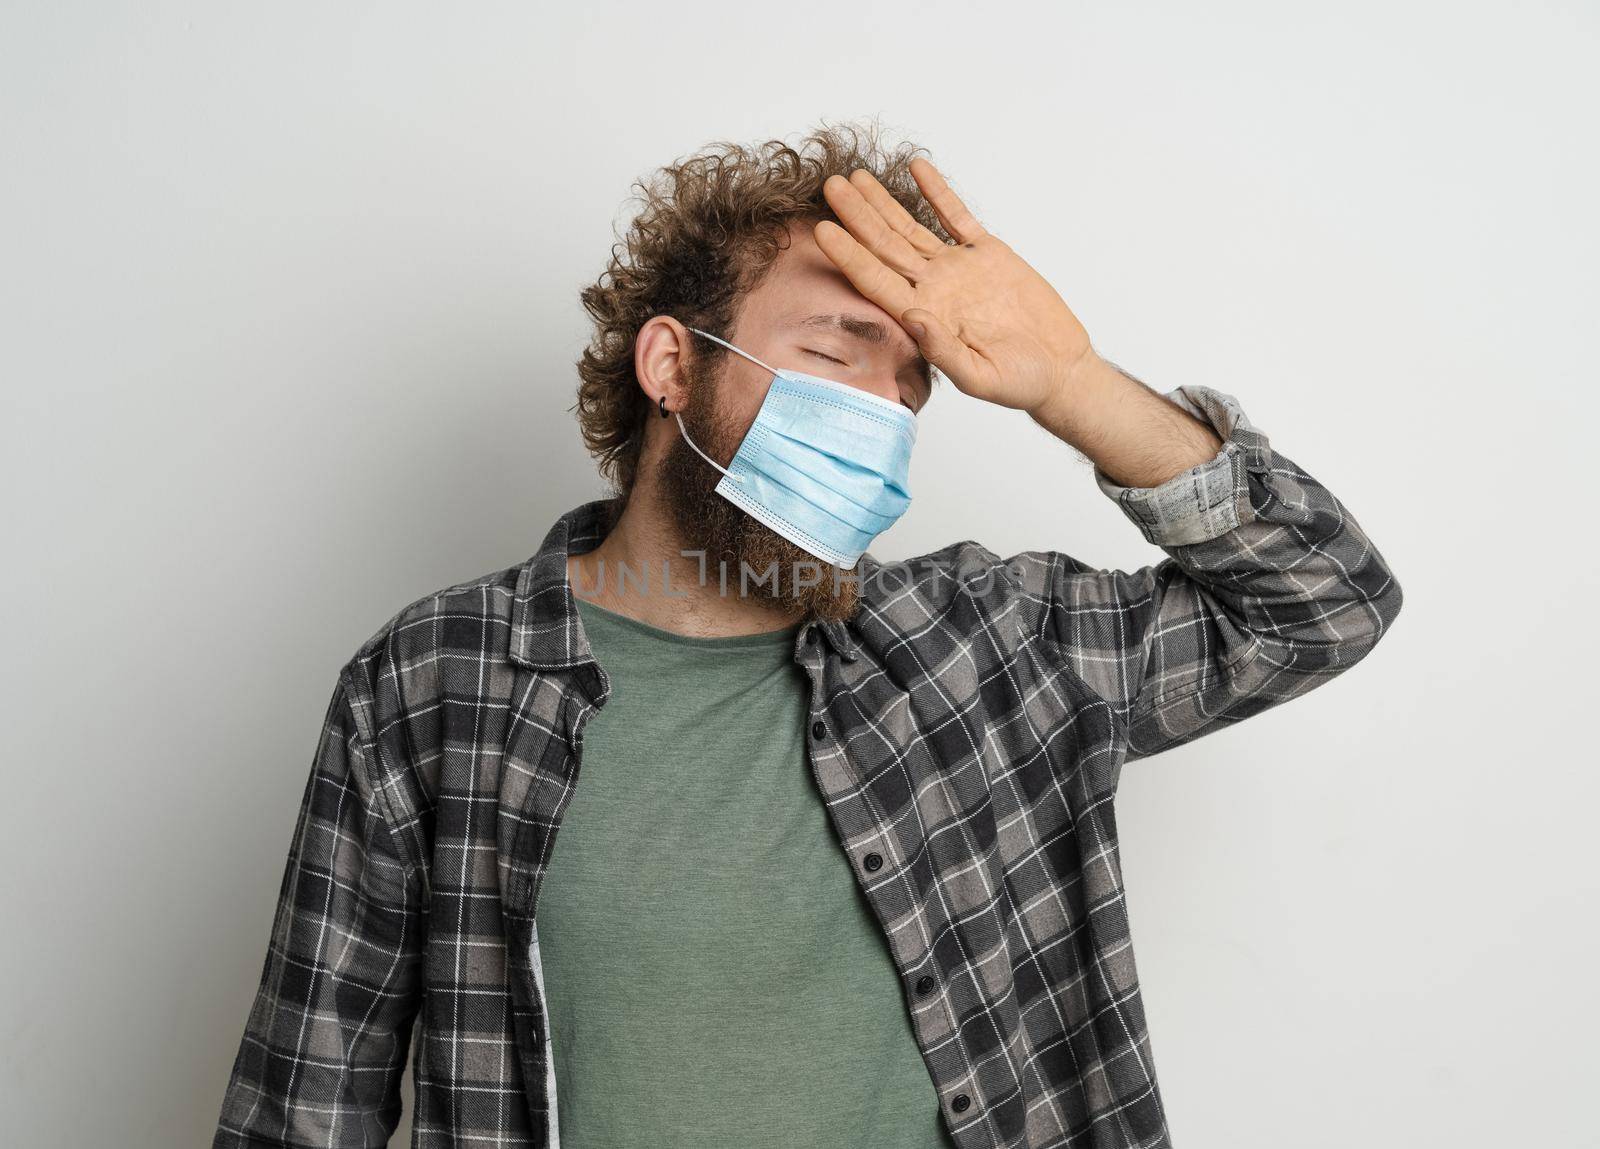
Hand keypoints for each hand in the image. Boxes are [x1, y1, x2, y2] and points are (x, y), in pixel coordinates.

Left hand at [815, 158, 1097, 417]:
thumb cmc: (1019, 383)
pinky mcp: (987, 253)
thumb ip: (944, 351)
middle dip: (857, 216)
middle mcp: (933, 289)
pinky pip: (956, 216)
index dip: (849, 256)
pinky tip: (916, 167)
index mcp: (924, 316)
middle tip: (831, 186)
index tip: (824, 231)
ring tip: (857, 176)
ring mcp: (957, 268)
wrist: (1058, 369)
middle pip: (884, 246)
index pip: (875, 281)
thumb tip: (914, 318)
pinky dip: (937, 191)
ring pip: (910, 228)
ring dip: (883, 202)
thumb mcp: (980, 377)